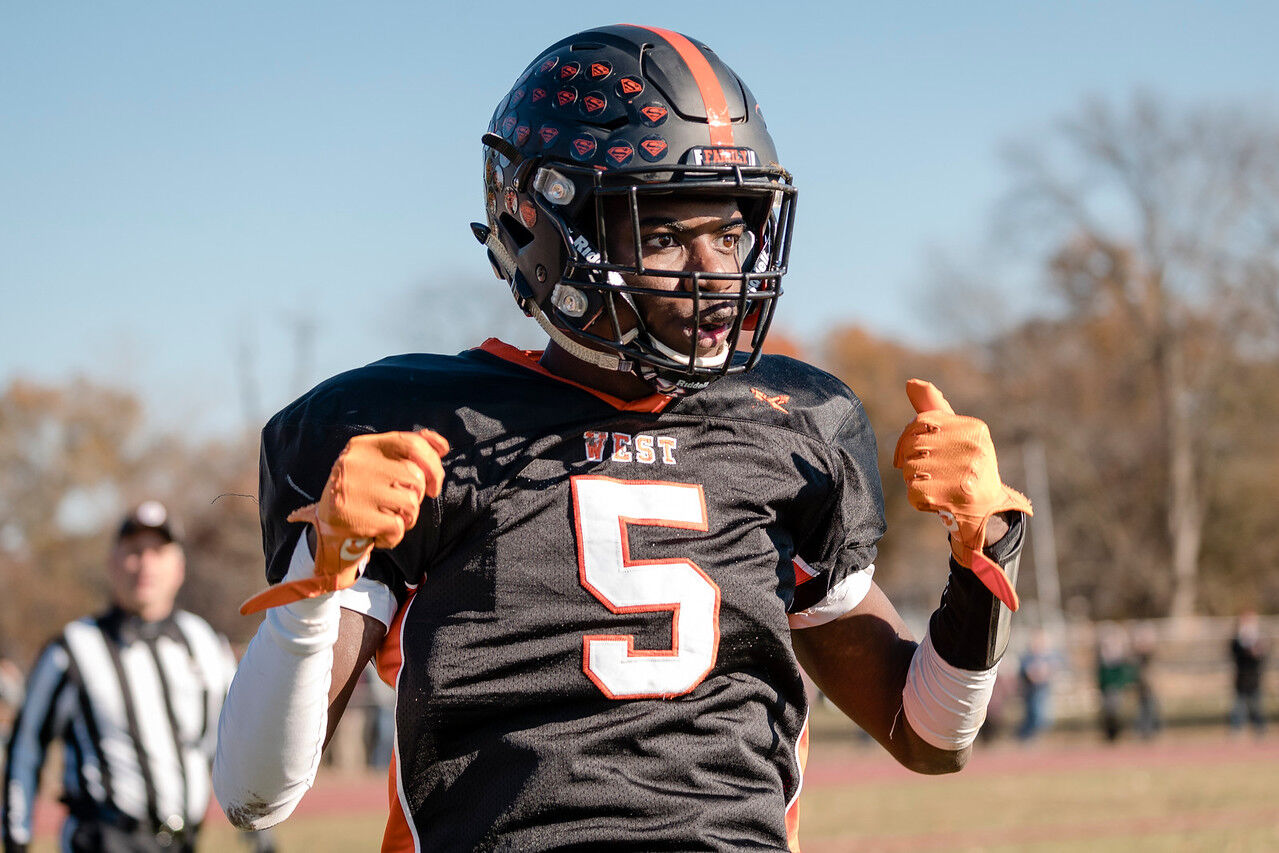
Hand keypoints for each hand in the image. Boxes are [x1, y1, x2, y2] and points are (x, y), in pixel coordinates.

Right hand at [240, 429, 449, 614]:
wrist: (327, 525)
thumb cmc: (364, 490)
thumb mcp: (380, 463)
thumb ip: (410, 448)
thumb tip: (443, 446)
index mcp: (363, 446)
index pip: (412, 444)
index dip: (433, 463)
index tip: (434, 484)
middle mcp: (355, 463)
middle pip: (415, 478)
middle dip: (416, 496)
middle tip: (397, 505)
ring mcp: (354, 489)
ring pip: (410, 503)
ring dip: (407, 518)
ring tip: (387, 518)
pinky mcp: (353, 516)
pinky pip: (397, 527)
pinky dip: (394, 535)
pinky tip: (379, 533)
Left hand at [892, 379, 1030, 609]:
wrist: (987, 510)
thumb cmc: (967, 467)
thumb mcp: (958, 434)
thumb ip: (933, 409)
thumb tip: (911, 382)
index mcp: (974, 427)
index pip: (921, 422)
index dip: (907, 438)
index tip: (908, 453)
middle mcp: (973, 447)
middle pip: (914, 446)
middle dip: (912, 461)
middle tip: (929, 473)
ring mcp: (963, 472)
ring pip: (910, 469)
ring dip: (915, 480)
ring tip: (937, 485)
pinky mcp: (952, 496)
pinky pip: (913, 492)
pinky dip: (918, 499)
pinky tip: (937, 500)